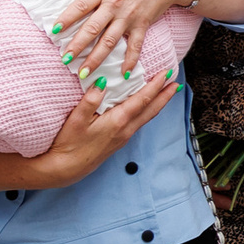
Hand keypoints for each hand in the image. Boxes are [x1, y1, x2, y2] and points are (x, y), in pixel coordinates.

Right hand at [37, 72, 181, 188]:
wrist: (66, 169)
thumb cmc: (69, 144)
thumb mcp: (76, 120)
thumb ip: (90, 100)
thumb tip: (103, 82)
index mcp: (118, 121)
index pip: (142, 100)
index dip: (155, 86)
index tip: (166, 74)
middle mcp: (126, 130)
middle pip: (152, 109)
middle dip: (165, 95)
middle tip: (176, 81)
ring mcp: (124, 136)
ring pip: (147, 117)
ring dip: (159, 103)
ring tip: (167, 92)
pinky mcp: (119, 141)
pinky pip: (139, 122)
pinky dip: (148, 111)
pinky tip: (146, 107)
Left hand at [54, 0, 194, 79]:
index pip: (80, 6)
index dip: (66, 19)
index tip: (53, 31)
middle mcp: (113, 5)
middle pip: (92, 28)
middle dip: (77, 46)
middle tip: (65, 61)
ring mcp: (128, 17)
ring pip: (109, 41)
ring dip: (96, 58)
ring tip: (84, 73)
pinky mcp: (142, 24)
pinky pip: (135, 45)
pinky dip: (130, 60)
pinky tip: (124, 73)